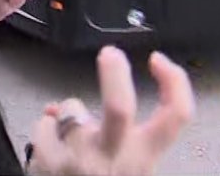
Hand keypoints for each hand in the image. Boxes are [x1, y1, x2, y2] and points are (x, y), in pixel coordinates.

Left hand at [26, 47, 193, 175]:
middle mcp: (115, 159)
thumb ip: (117, 139)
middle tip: (110, 54)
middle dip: (115, 74)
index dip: (175, 83)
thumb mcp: (126, 169)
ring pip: (71, 108)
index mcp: (143, 160)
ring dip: (66, 113)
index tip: (159, 62)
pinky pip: (43, 124)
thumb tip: (77, 107)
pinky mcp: (48, 161)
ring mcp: (80, 160)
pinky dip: (44, 131)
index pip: (176, 117)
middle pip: (120, 107)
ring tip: (66, 138)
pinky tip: (49, 150)